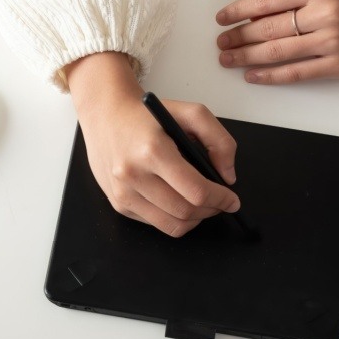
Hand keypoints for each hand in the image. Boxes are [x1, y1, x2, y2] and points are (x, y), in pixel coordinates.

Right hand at [64, 52, 238, 237]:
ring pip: (172, 225)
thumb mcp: (191, 112)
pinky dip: (173, 217)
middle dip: (212, 211)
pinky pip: (156, 223)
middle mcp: (133, 175)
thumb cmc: (147, 115)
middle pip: (186, 212)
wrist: (106, 113)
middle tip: (221, 202)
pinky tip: (177, 199)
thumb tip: (228, 176)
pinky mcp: (118, 203)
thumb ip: (219, 141)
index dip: (221, 199)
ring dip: (195, 219)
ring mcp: (123, 193)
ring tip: (202, 204)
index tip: (233, 200)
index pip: (196, 191)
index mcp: (153, 151)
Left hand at [215, 0, 338, 84]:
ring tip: (229, 60)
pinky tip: (254, 75)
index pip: (267, 1)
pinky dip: (271, 75)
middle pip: (267, 28)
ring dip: (247, 57)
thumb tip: (257, 15)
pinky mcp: (338, 65)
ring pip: (277, 51)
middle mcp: (323, 13)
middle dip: (238, 37)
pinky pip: (296, 73)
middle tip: (221, 43)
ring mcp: (330, 41)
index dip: (239, 11)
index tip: (222, 19)